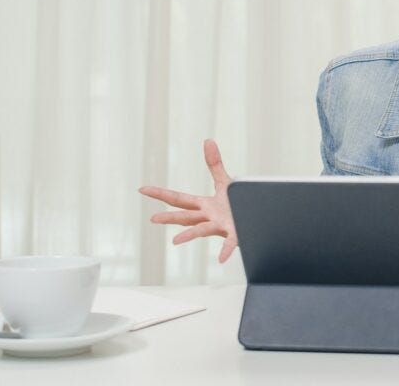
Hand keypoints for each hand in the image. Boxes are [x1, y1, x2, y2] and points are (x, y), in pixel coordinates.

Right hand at [139, 139, 237, 262]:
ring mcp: (221, 226)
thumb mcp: (225, 183)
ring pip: (203, 230)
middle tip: (153, 219)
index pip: (179, 199)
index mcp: (204, 205)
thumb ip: (215, 164)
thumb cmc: (238, 204)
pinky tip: (221, 259)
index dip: (160, 194)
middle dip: (169, 218)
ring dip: (189, 235)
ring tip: (176, 241)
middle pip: (186, 217)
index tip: (142, 189)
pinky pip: (230, 243)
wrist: (256, 218)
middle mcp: (209, 217)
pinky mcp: (236, 234)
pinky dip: (225, 251)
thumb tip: (207, 140)